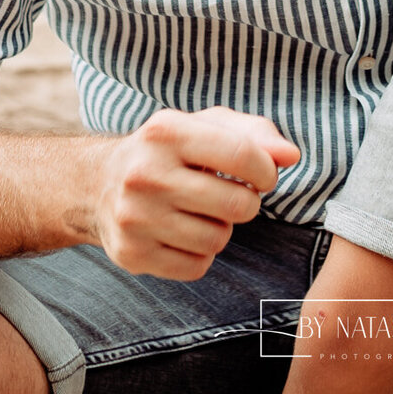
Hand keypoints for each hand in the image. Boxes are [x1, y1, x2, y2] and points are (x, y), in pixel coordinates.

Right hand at [93, 106, 300, 278]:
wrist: (99, 185)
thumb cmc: (169, 150)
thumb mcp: (206, 126)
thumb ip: (255, 134)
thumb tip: (293, 156)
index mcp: (166, 131)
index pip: (242, 154)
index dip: (266, 171)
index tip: (263, 176)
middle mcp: (146, 173)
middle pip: (236, 205)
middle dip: (247, 203)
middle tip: (231, 195)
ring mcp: (135, 217)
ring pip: (218, 239)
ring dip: (221, 228)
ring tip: (202, 212)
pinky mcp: (131, 254)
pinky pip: (196, 267)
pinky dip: (201, 254)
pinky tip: (184, 233)